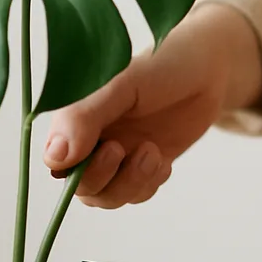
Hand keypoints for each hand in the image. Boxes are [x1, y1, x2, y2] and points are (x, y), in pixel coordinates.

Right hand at [42, 3, 261, 207]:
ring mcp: (116, 156)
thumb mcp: (121, 85)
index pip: (56, 158)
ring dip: (131, 183)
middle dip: (104, 177)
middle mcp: (90, 140)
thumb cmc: (162, 64)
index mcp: (74, 117)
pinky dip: (148, 183)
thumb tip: (54, 157)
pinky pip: (134, 195)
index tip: (106, 148)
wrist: (207, 68)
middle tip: (123, 149)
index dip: (73, 167)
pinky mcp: (141, 167)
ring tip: (153, 152)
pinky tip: (163, 159)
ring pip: (107, 197)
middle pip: (81, 186)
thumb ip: (84, 117)